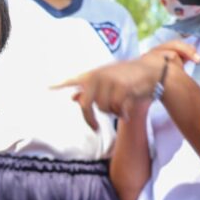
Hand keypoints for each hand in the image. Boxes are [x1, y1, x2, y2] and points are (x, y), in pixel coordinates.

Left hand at [52, 40, 199, 128]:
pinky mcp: (123, 87)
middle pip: (86, 106)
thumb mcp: (107, 81)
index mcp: (92, 75)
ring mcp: (110, 81)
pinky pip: (117, 109)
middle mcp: (98, 76)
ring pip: (104, 109)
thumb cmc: (128, 77)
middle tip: (95, 128)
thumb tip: (72, 98)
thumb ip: (90, 90)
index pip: (72, 80)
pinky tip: (127, 111)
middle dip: (90, 119)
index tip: (46, 88)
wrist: (153, 70)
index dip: (59, 85)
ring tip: (121, 105)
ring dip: (112, 112)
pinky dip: (122, 114)